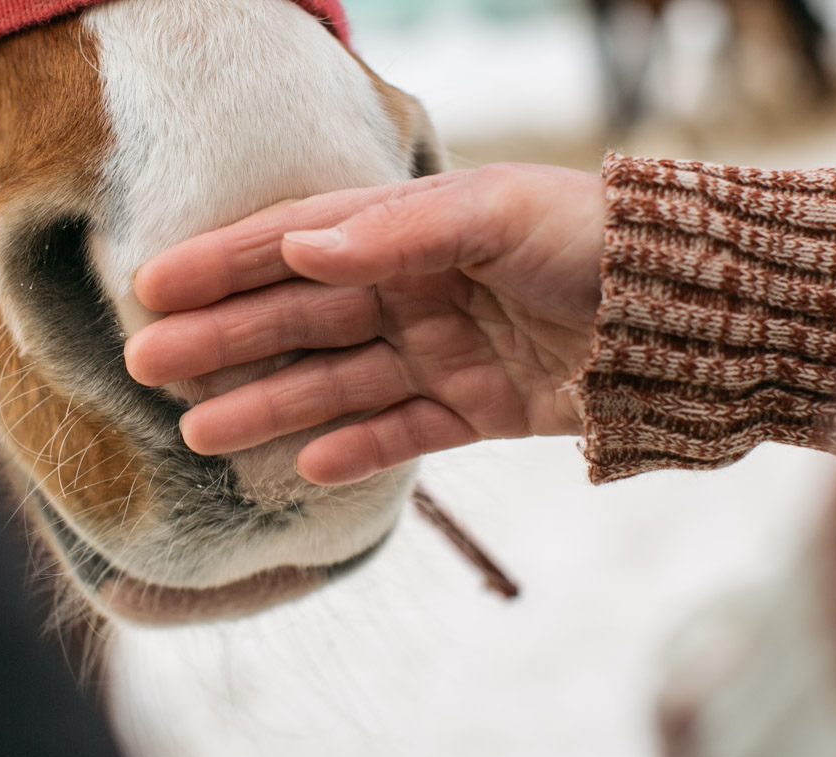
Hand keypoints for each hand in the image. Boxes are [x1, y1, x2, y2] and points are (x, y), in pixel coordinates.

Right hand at [125, 163, 604, 484]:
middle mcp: (413, 291)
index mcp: (410, 232)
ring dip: (271, 405)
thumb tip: (302, 250)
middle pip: (300, 319)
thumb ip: (398, 232)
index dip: (223, 263)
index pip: (296, 245)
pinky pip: (401, 432)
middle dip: (225, 339)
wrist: (685, 310)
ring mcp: (440, 353)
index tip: (153, 284)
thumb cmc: (592, 238)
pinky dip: (356, 449)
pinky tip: (307, 465)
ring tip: (201, 431)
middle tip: (149, 364)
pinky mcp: (474, 410)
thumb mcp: (496, 213)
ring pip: (337, 383)